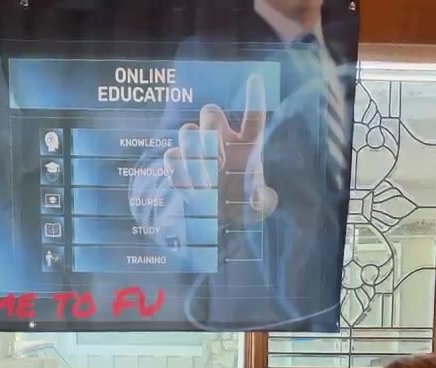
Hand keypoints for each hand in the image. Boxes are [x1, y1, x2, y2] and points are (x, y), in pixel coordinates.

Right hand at [164, 74, 277, 227]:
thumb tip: (257, 196)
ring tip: (205, 180)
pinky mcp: (178, 165)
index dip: (254, 98)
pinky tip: (192, 189)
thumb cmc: (240, 206)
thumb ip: (263, 202)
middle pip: (210, 112)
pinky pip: (172, 156)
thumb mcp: (257, 208)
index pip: (253, 117)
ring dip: (194, 152)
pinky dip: (180, 171)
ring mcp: (197, 150)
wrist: (215, 220)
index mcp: (246, 144)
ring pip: (187, 130)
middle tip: (219, 160)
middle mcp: (221, 140)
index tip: (255, 79)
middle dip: (211, 127)